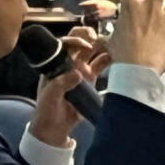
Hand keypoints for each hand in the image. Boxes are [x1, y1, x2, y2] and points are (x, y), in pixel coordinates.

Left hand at [27, 29, 104, 145]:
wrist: (55, 127)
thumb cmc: (47, 109)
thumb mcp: (50, 95)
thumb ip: (62, 83)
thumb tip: (78, 74)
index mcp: (56, 63)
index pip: (65, 44)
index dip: (75, 40)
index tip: (85, 44)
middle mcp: (69, 64)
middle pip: (80, 43)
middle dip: (90, 37)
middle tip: (100, 38)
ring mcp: (81, 71)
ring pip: (93, 52)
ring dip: (102, 46)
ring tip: (112, 45)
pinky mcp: (91, 81)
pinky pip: (100, 65)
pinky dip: (109, 59)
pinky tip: (116, 57)